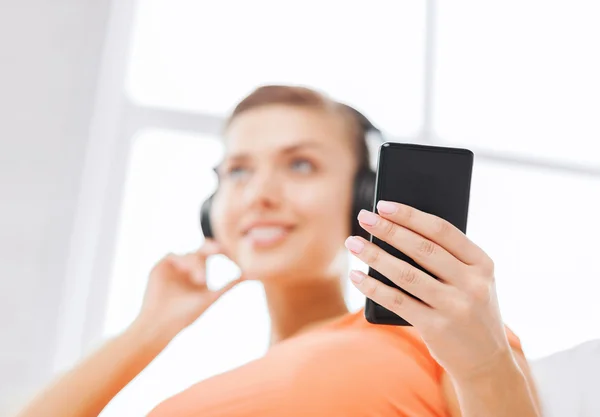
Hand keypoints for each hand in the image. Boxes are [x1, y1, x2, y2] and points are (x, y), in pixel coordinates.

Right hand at [134, 240, 243, 341]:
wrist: (161, 324)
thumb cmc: (186, 315)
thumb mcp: (211, 298)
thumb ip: (229, 285)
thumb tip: (251, 276)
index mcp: (199, 272)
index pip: (211, 254)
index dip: (220, 250)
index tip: (229, 252)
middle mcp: (186, 267)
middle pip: (201, 249)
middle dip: (210, 247)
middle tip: (219, 250)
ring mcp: (174, 266)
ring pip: (189, 254)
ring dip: (196, 263)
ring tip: (200, 279)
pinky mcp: (161, 266)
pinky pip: (173, 255)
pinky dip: (181, 260)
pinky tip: (186, 270)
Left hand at [345, 201, 511, 380]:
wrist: (488, 361)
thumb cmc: (471, 310)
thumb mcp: (473, 281)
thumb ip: (447, 259)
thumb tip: (396, 231)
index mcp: (482, 263)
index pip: (442, 230)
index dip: (411, 215)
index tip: (384, 205)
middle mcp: (472, 283)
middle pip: (422, 248)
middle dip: (388, 229)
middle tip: (363, 217)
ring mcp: (455, 307)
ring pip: (406, 273)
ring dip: (375, 255)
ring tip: (353, 243)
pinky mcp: (437, 328)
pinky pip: (397, 301)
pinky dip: (373, 287)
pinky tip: (357, 276)